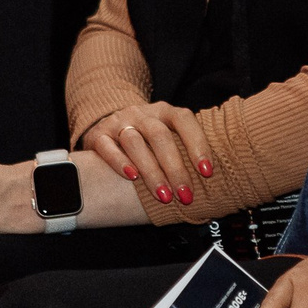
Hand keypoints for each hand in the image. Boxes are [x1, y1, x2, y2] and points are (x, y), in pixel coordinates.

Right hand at [82, 98, 210, 208]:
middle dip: (175, 168)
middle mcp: (143, 114)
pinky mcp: (98, 135)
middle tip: (185, 195)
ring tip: (163, 195)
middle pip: (160, 136)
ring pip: (134, 142)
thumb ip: (184, 150)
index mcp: (165, 111)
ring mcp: (119, 123)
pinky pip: (107, 146)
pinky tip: (131, 177)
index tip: (207, 172)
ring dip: (151, 171)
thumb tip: (209, 180)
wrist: (109, 124)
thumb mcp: (168, 136)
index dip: (198, 144)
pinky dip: (119, 162)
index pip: (184, 120)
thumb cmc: (148, 138)